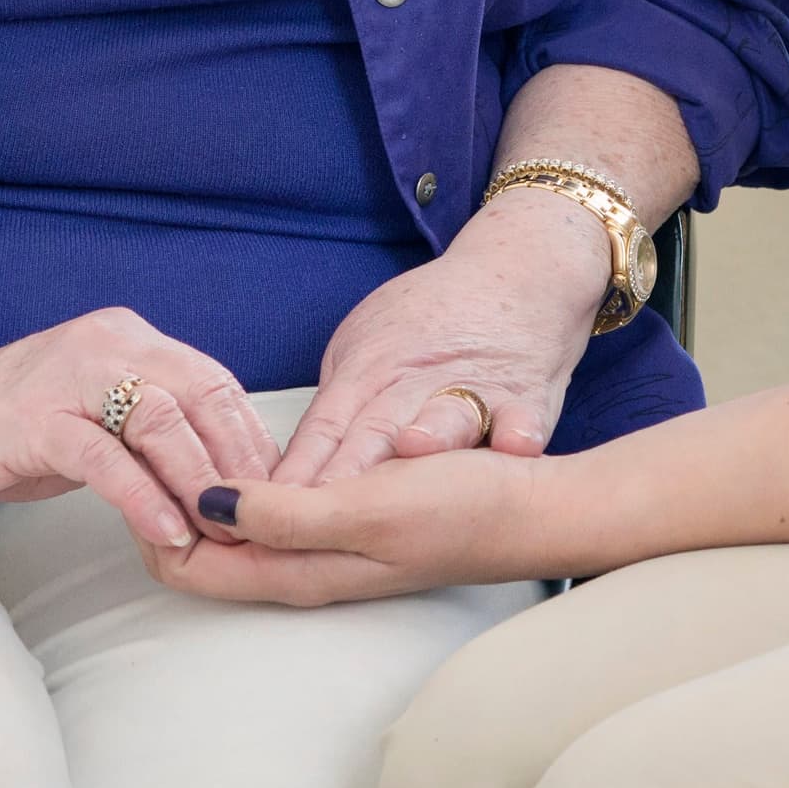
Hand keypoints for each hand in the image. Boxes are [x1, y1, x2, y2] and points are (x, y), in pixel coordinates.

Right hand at [0, 307, 279, 554]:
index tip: (274, 495)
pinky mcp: (34, 420)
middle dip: (237, 464)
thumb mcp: (96, 418)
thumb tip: (221, 478)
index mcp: (131, 339)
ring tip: (219, 534)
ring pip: (162, 422)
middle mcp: (109, 343)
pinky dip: (144, 499)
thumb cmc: (12, 428)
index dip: (252, 441)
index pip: (217, 383)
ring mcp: (70, 378)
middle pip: (203, 397)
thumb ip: (152, 433)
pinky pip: (106, 457)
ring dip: (198, 483)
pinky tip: (167, 535)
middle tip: (257, 523)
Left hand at [151, 445, 553, 605]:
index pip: (190, 567)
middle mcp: (301, 570)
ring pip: (233, 533)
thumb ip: (286, 514)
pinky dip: (238, 491)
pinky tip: (239, 454)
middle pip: (203, 554)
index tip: (144, 465)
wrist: (529, 510)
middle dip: (165, 511)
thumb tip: (206, 506)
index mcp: (297, 573)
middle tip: (147, 447)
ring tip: (176, 445)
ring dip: (200, 499)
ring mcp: (322, 550)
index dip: (154, 523)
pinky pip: (268, 515)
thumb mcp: (367, 506)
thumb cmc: (457, 507)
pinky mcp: (344, 525)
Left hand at [276, 184, 616, 484]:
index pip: (324, 430)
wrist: (518, 279)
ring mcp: (471, 388)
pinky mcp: (523, 395)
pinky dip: (519, 430)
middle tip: (314, 507)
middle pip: (376, 433)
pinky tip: (515, 445)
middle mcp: (415, 383)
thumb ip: (334, 410)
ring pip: (447, 415)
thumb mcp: (362, 348)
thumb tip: (289, 476)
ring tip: (415, 449)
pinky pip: (523, 415)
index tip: (265, 509)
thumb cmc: (430, 325)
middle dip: (346, 472)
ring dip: (432, 433)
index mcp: (368, 375)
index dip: (296, 471)